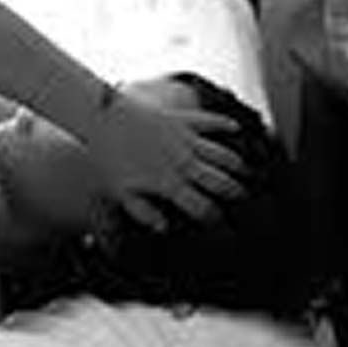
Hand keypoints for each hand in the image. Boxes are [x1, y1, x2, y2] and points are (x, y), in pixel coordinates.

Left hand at [88, 92, 246, 230]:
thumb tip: (164, 228)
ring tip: (246, 171)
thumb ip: (143, 212)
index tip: (219, 222)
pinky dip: (224, 124)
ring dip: (237, 164)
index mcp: (169, 184)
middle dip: (236, 193)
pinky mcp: (182, 118)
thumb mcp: (120, 192)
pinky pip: (210, 121)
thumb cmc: (107, 157)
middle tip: (243, 198)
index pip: (202, 207)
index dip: (213, 217)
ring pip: (222, 154)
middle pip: (221, 182)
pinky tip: (235, 128)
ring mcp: (186, 139)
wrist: (101, 118)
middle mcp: (184, 162)